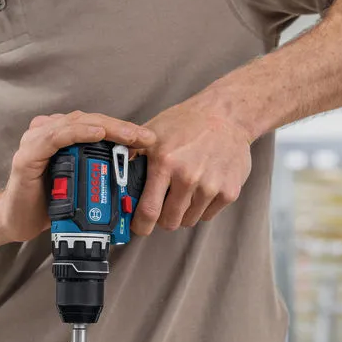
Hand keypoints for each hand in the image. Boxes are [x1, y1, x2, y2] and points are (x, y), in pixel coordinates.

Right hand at [0, 111, 156, 241]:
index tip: (147, 139)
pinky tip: (97, 133)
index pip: (95, 124)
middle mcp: (46, 132)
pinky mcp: (28, 156)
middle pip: (89, 120)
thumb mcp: (80, 185)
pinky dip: (78, 133)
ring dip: (106, 128)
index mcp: (59, 136)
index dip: (122, 129)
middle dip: (121, 127)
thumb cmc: (48, 203)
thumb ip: (98, 172)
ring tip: (130, 136)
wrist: (17, 222)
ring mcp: (35, 142)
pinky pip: (56, 137)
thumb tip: (134, 173)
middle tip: (146, 137)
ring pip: (76, 124)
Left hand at [131, 91, 252, 234]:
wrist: (226, 114)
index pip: (149, 211)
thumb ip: (132, 155)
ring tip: (183, 192)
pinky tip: (201, 188)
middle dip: (162, 218)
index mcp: (165, 163)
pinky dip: (201, 208)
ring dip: (182, 212)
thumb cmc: (186, 122)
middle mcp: (189, 177)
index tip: (139, 227)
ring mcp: (211, 186)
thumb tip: (111, 176)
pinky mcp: (229, 191)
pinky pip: (208, 215)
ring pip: (189, 220)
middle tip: (162, 206)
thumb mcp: (152, 132)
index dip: (141, 225)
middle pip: (169, 222)